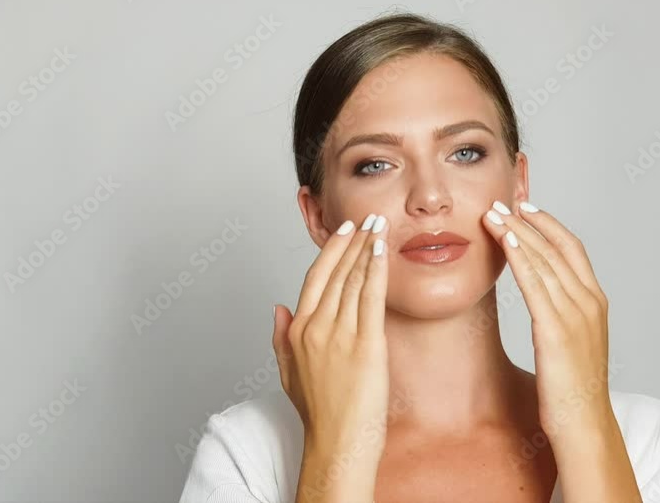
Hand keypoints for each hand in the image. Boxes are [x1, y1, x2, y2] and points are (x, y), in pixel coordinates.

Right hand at [273, 213, 390, 481]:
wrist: (337, 442)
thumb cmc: (319, 414)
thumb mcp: (288, 373)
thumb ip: (280, 337)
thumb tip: (277, 308)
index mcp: (298, 331)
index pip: (314, 279)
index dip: (330, 252)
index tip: (343, 232)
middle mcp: (316, 327)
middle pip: (334, 273)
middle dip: (351, 241)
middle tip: (366, 218)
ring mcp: (339, 335)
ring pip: (352, 280)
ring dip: (366, 249)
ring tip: (378, 226)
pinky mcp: (365, 345)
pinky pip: (370, 298)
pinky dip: (376, 270)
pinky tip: (382, 252)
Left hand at [482, 200, 616, 441]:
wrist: (584, 425)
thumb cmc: (573, 389)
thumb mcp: (570, 342)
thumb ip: (559, 315)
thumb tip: (542, 299)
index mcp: (595, 302)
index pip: (572, 248)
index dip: (549, 224)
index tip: (526, 206)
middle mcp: (589, 302)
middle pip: (557, 247)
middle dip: (527, 220)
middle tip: (501, 200)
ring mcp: (575, 315)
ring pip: (544, 259)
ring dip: (517, 231)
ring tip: (493, 211)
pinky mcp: (556, 330)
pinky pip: (535, 283)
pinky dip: (519, 256)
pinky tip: (502, 238)